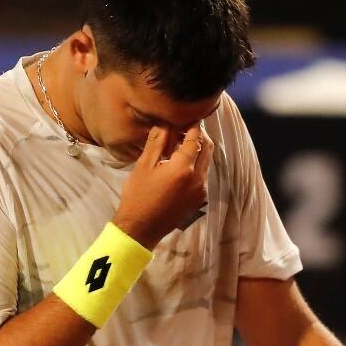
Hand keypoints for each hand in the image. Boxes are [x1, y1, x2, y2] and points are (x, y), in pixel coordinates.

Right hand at [113, 123, 213, 249]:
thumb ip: (157, 141)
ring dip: (198, 151)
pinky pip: (203, 176)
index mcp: (183, 168)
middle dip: (199, 136)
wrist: (141, 228)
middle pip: (207, 149)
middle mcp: (197, 179)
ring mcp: (200, 191)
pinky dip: (196, 166)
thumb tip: (164, 123)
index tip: (188, 117)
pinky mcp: (199, 199)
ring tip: (180, 146)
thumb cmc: (138, 195)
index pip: (195, 139)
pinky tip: (180, 165)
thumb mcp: (144, 165)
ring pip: (206, 162)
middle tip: (185, 129)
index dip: (193, 126)